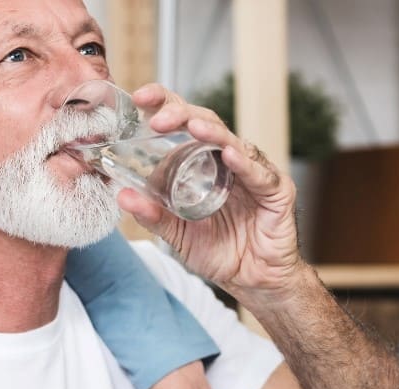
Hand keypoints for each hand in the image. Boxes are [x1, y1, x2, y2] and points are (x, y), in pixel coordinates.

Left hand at [120, 83, 303, 303]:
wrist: (254, 281)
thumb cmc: (220, 250)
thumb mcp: (177, 233)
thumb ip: (152, 214)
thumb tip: (121, 195)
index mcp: (204, 163)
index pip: (184, 123)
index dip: (165, 105)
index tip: (140, 97)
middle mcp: (229, 161)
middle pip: (207, 124)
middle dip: (182, 114)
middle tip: (158, 118)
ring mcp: (254, 173)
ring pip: (234, 142)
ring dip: (212, 133)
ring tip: (192, 127)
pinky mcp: (277, 191)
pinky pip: (260, 175)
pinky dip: (245, 164)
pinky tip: (230, 155)